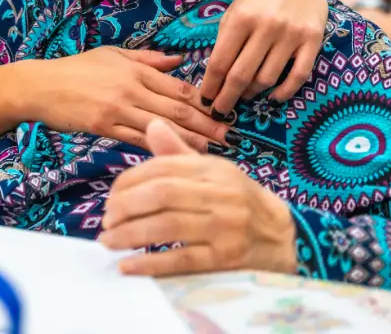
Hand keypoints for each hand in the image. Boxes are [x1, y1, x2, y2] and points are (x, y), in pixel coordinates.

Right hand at [23, 48, 234, 151]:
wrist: (41, 85)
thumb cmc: (76, 68)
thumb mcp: (113, 54)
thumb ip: (148, 59)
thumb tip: (179, 61)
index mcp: (135, 70)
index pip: (177, 87)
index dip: (202, 100)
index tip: (222, 109)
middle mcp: (130, 89)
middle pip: (176, 109)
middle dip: (206, 123)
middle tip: (230, 135)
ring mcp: (118, 109)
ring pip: (161, 127)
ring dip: (188, 139)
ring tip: (212, 150)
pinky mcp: (104, 127)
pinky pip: (137, 140)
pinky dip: (159, 148)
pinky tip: (175, 156)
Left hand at [99, 119, 297, 275]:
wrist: (285, 236)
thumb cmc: (240, 200)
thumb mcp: (214, 171)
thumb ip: (178, 153)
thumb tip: (151, 125)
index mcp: (213, 169)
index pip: (163, 168)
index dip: (130, 181)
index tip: (110, 196)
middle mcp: (220, 194)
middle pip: (162, 194)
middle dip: (126, 207)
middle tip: (105, 219)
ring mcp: (224, 227)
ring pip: (168, 226)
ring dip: (131, 235)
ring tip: (108, 241)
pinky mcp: (226, 257)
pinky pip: (183, 259)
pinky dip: (151, 263)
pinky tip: (128, 266)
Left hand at [200, 0, 326, 113]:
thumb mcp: (234, 10)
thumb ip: (225, 40)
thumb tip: (216, 77)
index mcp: (241, 18)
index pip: (220, 62)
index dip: (210, 86)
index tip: (205, 100)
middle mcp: (266, 27)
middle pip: (241, 75)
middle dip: (227, 98)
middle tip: (220, 111)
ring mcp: (291, 34)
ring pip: (267, 78)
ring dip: (253, 93)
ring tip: (245, 95)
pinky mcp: (313, 39)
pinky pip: (298, 75)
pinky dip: (284, 92)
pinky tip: (274, 97)